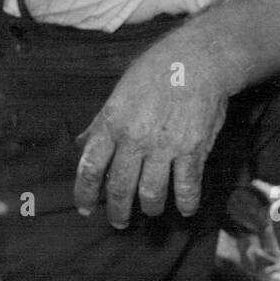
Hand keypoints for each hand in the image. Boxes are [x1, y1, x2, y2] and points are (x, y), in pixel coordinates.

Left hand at [73, 34, 229, 228]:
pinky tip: (184, 208)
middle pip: (119, 188)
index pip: (89, 168)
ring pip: (151, 194)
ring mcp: (164, 147)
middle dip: (117, 211)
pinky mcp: (193, 151)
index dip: (84, 193)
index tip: (85, 208)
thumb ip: (101, 123)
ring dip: (149, 208)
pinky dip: (185, 204)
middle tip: (119, 221)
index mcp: (112, 123)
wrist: (198, 60)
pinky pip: (186, 188)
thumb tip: (82, 145)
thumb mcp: (120, 93)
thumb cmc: (156, 71)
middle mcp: (135, 139)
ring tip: (150, 210)